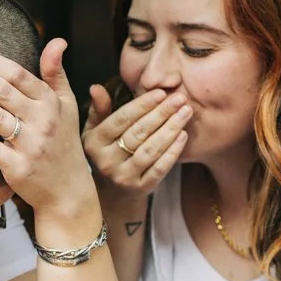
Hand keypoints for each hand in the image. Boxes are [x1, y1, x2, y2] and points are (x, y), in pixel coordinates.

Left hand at [0, 38, 97, 219]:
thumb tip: (57, 41)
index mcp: (50, 102)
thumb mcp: (66, 105)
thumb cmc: (62, 140)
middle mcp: (42, 121)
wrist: (68, 189)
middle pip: (1, 92)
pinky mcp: (17, 168)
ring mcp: (30, 145)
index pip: (17, 74)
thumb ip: (55, 73)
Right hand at [83, 84, 190, 201]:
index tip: (161, 92)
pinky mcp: (140, 189)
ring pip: (150, 150)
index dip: (142, 104)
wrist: (111, 192)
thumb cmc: (105, 152)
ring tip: (186, 113)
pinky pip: (159, 169)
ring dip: (171, 129)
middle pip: (138, 133)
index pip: (121, 119)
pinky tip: (183, 136)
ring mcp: (123, 177)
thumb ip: (99, 109)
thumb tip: (96, 87)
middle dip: (162, 113)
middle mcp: (106, 161)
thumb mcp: (96, 131)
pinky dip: (172, 152)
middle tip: (180, 98)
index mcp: (94, 142)